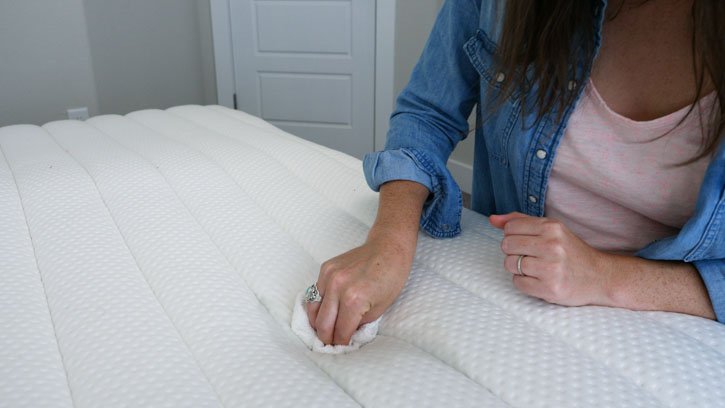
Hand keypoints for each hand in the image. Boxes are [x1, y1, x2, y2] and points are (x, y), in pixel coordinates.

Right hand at [306, 231, 413, 344]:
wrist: (388, 249)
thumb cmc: (391, 278)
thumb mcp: (380, 308)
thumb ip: (360, 323)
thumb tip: (345, 334)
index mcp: (354, 300)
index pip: (340, 331)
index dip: (341, 344)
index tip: (341, 349)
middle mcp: (337, 287)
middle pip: (322, 324)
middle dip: (326, 338)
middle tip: (330, 344)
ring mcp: (329, 276)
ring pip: (313, 309)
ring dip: (318, 322)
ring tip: (324, 329)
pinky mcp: (325, 268)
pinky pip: (315, 292)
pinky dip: (318, 304)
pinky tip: (325, 310)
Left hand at [489, 212, 609, 305]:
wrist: (600, 277)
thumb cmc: (571, 252)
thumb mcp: (551, 230)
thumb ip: (521, 222)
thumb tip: (492, 219)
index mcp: (552, 227)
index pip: (510, 227)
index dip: (513, 236)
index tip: (526, 242)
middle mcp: (552, 245)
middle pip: (507, 246)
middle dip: (514, 252)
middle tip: (530, 256)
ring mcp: (551, 268)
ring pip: (510, 264)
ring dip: (518, 268)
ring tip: (536, 268)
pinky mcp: (550, 288)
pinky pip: (518, 283)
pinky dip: (524, 282)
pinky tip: (538, 279)